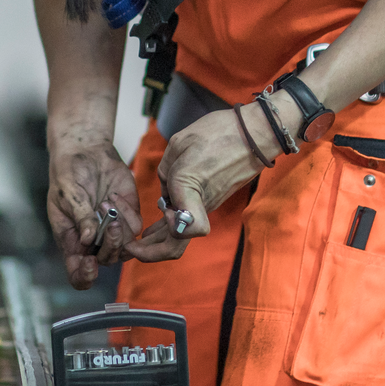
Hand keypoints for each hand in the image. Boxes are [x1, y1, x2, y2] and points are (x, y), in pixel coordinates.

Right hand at [47, 141, 141, 289]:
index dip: (84, 276)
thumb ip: (79, 216)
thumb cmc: (68, 174)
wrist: (86, 151)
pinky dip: (128, 214)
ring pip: (125, 248)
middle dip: (110, 245)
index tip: (90, 263)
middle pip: (107, 260)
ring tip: (107, 203)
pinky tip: (115, 196)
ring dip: (119, 229)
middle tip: (110, 224)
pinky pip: (136, 228)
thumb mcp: (67, 194)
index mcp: (72, 241)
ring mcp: (112, 230)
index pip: (78, 274)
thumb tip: (87, 240)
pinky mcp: (129, 216)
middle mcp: (93, 241)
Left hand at [124, 102, 282, 260]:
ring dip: (158, 241)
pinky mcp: (211, 202)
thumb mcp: (180, 143)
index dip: (171, 229)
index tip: (162, 212)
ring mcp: (207, 205)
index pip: (190, 228)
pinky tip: (157, 222)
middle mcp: (200, 203)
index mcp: (190, 185)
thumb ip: (165, 169)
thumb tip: (165, 192)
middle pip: (178, 244)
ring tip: (138, 237)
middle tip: (129, 247)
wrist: (254, 134)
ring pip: (181, 235)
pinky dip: (170, 227)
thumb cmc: (219, 133)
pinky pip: (189, 221)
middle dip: (150, 252)